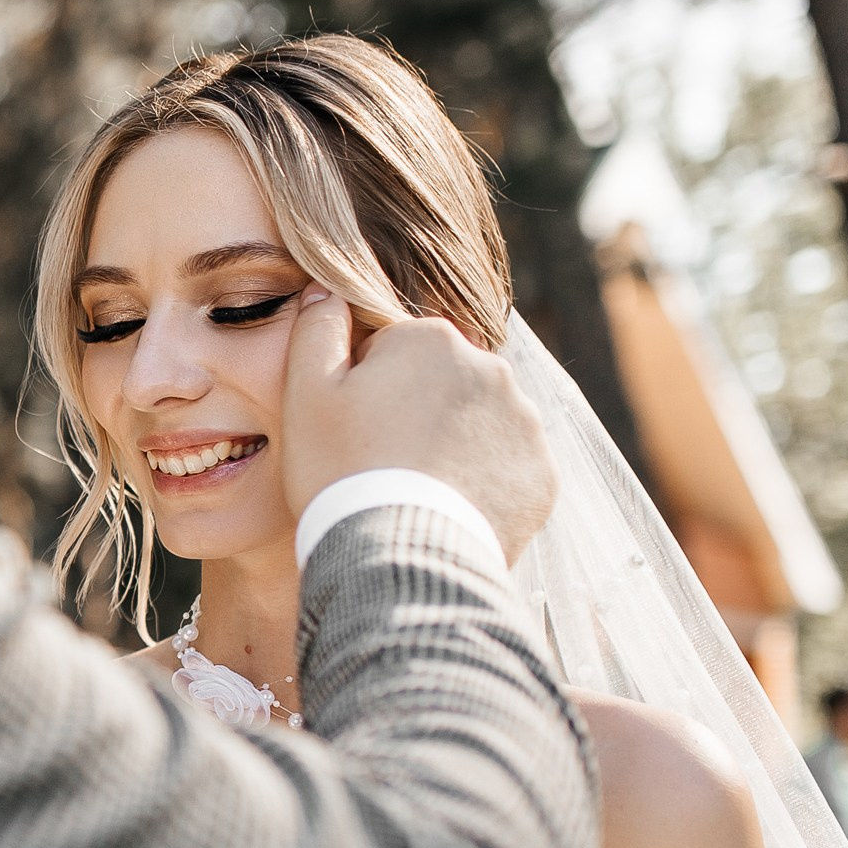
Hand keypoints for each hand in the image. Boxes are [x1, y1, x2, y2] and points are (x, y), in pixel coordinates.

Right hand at [281, 288, 555, 561]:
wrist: (399, 559)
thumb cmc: (342, 471)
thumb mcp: (306, 394)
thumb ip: (316, 329)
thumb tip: (326, 287)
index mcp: (433, 340)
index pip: (394, 348)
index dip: (365, 387)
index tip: (352, 427)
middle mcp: (492, 369)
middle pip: (441, 383)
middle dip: (414, 412)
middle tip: (379, 462)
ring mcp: (525, 424)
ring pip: (477, 424)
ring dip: (450, 446)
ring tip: (412, 490)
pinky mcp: (541, 475)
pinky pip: (505, 468)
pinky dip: (480, 483)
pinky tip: (444, 508)